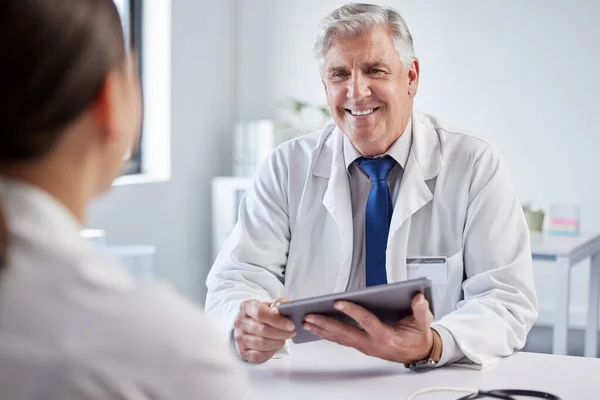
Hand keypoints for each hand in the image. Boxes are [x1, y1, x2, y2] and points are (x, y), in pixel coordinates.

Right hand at [233, 298, 295, 363]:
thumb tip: (280, 309)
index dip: (277, 320)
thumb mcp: (273, 305)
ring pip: (261, 343)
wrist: (254, 324)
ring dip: (277, 342)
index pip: (260, 313)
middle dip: (281, 333)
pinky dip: (270, 352)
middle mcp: (239, 321)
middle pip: (262, 329)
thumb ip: (279, 304)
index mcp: (246, 307)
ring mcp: (239, 337)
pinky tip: (275, 346)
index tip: (291, 325)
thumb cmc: (266, 314)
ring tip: (284, 339)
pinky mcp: (242, 351)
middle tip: (292, 332)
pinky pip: (258, 355)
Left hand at [303, 293, 435, 363]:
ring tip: (307, 321)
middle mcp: (372, 343)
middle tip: (310, 315)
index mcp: (386, 337)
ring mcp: (365, 346)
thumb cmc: (417, 337)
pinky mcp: (361, 346)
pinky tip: (317, 328)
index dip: (352, 311)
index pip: (366, 322)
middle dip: (326, 324)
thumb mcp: (423, 322)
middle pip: (345, 333)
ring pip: (340, 338)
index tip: (339, 302)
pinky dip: (328, 334)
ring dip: (322, 330)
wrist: (418, 353)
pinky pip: (342, 340)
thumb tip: (418, 297)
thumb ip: (421, 310)